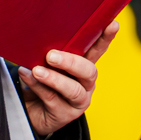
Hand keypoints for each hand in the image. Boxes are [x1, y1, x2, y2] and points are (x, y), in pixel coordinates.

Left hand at [17, 20, 118, 135]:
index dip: (106, 38)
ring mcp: (77, 101)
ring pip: (73, 89)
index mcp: (84, 68)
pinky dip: (37, 85)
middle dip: (71, 62)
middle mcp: (86, 84)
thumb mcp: (47, 65)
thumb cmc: (41, 83)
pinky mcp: (65, 114)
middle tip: (51, 56)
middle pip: (89, 71)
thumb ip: (50, 54)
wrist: (30, 112)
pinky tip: (27, 75)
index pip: (98, 50)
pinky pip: (52, 98)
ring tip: (36, 70)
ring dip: (54, 78)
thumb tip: (38, 36)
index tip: (113, 24)